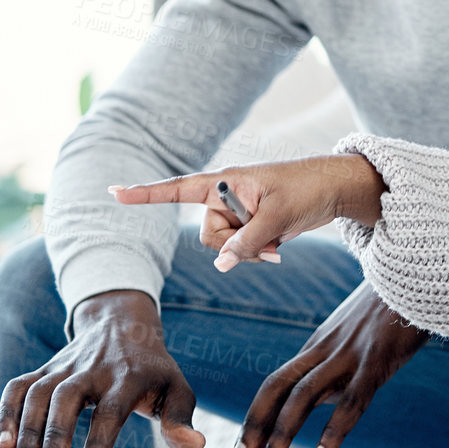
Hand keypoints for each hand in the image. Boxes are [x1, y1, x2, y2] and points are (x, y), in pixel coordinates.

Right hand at [0, 290, 203, 447]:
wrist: (124, 323)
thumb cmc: (151, 367)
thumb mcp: (176, 387)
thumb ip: (181, 418)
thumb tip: (193, 444)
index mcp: (127, 375)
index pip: (112, 409)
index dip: (100, 439)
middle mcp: (93, 369)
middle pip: (67, 397)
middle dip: (55, 434)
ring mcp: (65, 366)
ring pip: (39, 392)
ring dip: (28, 429)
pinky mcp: (45, 368)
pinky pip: (19, 386)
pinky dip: (6, 411)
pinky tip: (3, 442)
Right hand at [109, 154, 385, 270]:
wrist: (335, 190)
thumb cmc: (307, 189)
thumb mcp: (278, 216)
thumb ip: (246, 241)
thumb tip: (221, 265)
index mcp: (225, 181)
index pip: (178, 189)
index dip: (145, 193)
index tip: (113, 192)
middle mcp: (225, 196)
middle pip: (207, 234)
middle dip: (233, 245)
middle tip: (267, 237)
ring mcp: (238, 213)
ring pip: (223, 248)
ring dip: (249, 252)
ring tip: (277, 243)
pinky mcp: (250, 226)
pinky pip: (239, 251)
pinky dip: (256, 254)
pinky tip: (278, 250)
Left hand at [236, 281, 428, 447]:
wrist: (415, 274)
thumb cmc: (388, 307)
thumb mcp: (353, 334)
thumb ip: (335, 364)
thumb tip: (321, 398)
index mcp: (319, 345)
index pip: (277, 382)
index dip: (257, 414)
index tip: (245, 444)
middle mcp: (326, 349)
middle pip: (279, 386)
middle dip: (257, 424)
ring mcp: (349, 353)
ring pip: (305, 394)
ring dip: (283, 430)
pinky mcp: (377, 359)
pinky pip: (352, 399)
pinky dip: (334, 429)